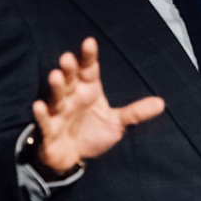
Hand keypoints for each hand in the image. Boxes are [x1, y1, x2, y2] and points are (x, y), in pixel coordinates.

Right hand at [31, 37, 165, 174]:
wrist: (71, 158)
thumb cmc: (91, 134)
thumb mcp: (116, 123)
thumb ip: (135, 112)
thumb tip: (162, 103)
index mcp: (88, 91)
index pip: (89, 70)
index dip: (88, 57)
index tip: (90, 42)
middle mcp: (72, 97)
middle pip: (70, 80)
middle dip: (69, 69)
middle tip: (68, 58)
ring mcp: (59, 113)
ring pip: (56, 97)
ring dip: (56, 87)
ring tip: (55, 75)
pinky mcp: (49, 131)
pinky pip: (45, 121)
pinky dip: (41, 114)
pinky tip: (39, 105)